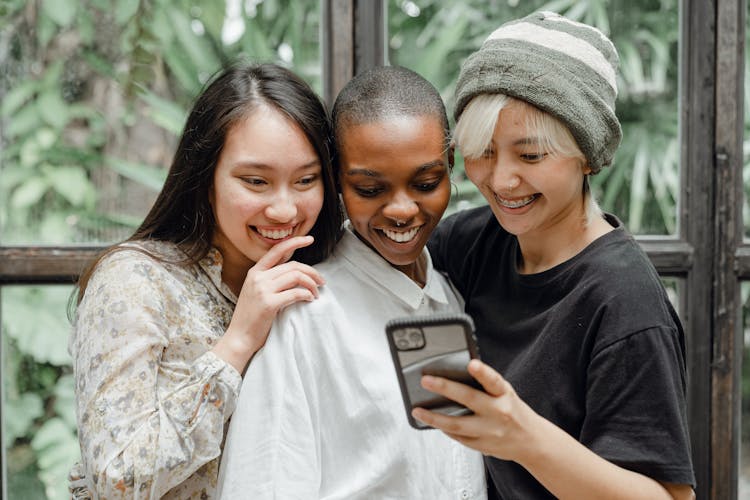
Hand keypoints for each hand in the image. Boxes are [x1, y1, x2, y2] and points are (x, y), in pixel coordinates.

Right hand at [213, 236, 324, 372]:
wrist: (239, 338)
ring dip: (312, 284)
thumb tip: (295, 273)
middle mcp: (258, 278)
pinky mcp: (269, 303)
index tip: (310, 239)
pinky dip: (307, 294)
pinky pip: (296, 293)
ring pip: (296, 276)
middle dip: (312, 272)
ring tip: (316, 293)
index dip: (295, 242)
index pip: (277, 250)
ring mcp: (262, 290)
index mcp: (255, 272)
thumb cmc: (251, 317)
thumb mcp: (256, 292)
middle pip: (293, 265)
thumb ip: (271, 280)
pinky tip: (310, 299)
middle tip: (322, 281)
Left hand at [411, 359, 541, 462]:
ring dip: (434, 417)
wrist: (531, 441)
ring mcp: (490, 431)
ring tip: (417, 411)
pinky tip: (434, 422)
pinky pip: (458, 437)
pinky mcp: (483, 446)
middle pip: (469, 399)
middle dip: (445, 388)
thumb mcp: (505, 393)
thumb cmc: (513, 411)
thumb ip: (486, 385)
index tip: (471, 364)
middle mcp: (498, 413)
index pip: (494, 381)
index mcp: (504, 395)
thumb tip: (456, 374)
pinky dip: (444, 429)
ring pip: (457, 424)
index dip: (483, 372)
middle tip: (425, 381)